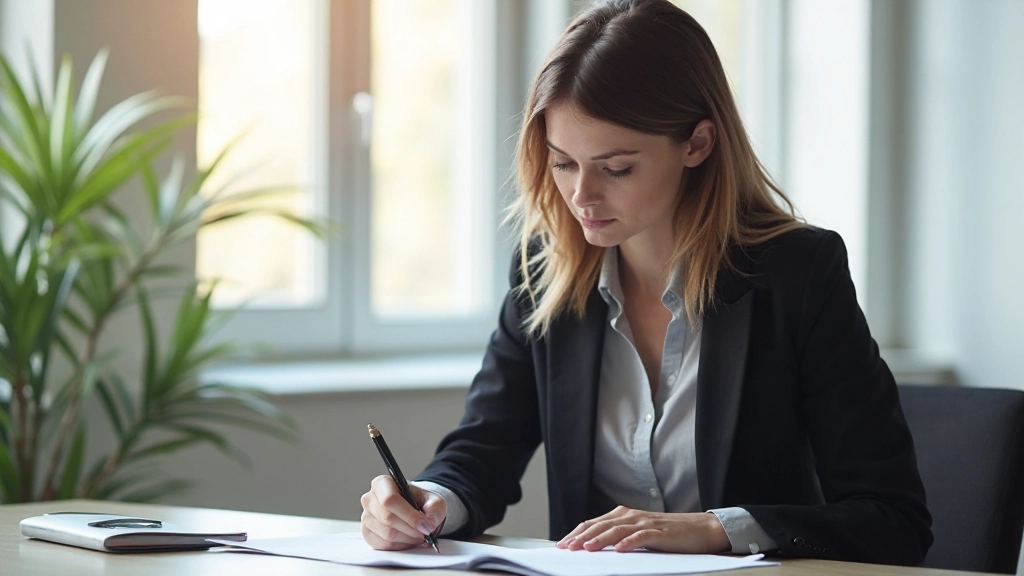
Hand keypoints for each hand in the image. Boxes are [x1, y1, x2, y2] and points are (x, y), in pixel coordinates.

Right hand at [360, 475, 446, 550]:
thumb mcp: (433, 500)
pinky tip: (409, 540)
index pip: (390, 500)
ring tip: (419, 536)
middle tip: (426, 533)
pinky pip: (384, 545)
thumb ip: (434, 509)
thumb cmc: (420, 501)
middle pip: (388, 519)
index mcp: (382, 483)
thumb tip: (429, 525)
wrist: (413, 509)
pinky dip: (400, 546)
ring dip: (407, 539)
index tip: (425, 526)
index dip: (409, 515)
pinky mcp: (367, 534)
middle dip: (411, 529)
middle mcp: (370, 499)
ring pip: (387, 534)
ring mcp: (366, 517)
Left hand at [555, 506, 730, 553]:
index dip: (576, 533)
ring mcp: (645, 523)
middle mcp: (631, 516)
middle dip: (581, 536)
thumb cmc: (667, 534)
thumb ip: (618, 537)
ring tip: (586, 548)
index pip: (593, 523)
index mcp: (623, 515)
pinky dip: (629, 542)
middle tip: (567, 548)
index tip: (561, 545)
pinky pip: (641, 537)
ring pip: (617, 530)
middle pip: (600, 525)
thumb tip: (592, 548)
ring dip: (600, 539)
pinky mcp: (659, 532)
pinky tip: (620, 549)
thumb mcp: (637, 534)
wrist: (700, 529)